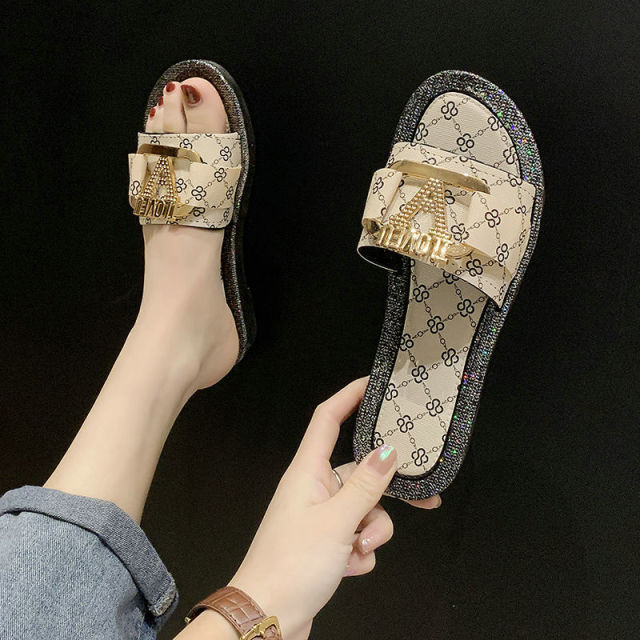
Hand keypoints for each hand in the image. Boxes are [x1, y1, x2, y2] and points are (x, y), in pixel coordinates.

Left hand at [228, 377, 438, 639]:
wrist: (268, 617)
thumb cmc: (291, 565)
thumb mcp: (336, 521)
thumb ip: (366, 485)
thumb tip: (388, 450)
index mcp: (308, 472)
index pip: (327, 419)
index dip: (349, 396)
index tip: (374, 383)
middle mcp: (314, 489)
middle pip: (361, 472)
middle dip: (386, 489)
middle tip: (422, 495)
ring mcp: (321, 517)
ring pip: (365, 508)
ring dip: (371, 532)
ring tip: (357, 551)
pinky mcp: (327, 543)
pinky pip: (358, 536)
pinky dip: (360, 553)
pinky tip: (347, 568)